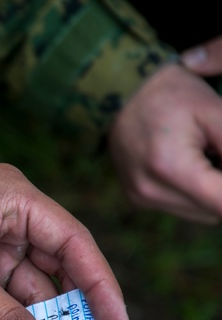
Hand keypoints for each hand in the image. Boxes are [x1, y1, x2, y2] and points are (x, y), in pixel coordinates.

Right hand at [109, 57, 221, 223]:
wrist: (122, 91)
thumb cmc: (174, 95)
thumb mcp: (216, 113)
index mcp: (170, 167)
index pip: (221, 203)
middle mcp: (150, 190)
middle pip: (214, 212)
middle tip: (218, 152)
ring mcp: (140, 197)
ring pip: (200, 214)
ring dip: (212, 192)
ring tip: (206, 157)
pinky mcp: (136, 198)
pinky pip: (181, 207)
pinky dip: (194, 192)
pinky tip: (190, 163)